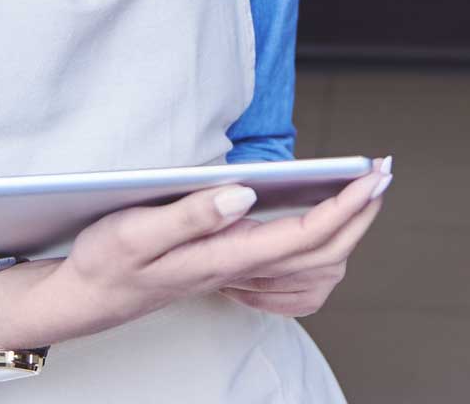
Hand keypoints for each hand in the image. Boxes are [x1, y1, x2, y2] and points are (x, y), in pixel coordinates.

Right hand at [0, 158, 392, 349]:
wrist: (86, 297)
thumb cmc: (106, 260)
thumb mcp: (135, 231)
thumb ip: (191, 214)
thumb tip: (246, 194)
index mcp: (223, 256)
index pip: (302, 235)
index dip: (344, 206)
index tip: (372, 175)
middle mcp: (238, 269)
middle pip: (322, 252)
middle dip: (359, 212)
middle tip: (382, 171)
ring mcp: (237, 275)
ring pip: (313, 266)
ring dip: (346, 229)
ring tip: (362, 190)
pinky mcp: (230, 271)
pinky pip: (293, 272)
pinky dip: (319, 250)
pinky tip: (318, 220)